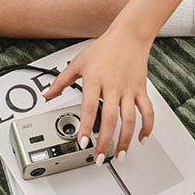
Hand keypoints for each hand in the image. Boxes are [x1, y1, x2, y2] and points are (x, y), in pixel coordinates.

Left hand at [44, 30, 154, 163]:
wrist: (128, 36)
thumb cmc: (103, 48)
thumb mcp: (78, 62)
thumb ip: (62, 81)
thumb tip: (48, 94)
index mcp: (94, 79)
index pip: (89, 108)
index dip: (86, 127)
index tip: (83, 143)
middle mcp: (112, 86)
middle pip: (110, 118)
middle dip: (105, 141)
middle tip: (100, 158)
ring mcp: (128, 89)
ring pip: (130, 119)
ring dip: (126, 140)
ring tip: (120, 155)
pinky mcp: (141, 90)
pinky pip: (147, 111)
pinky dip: (147, 127)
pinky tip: (141, 139)